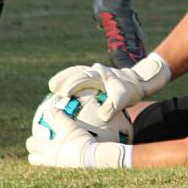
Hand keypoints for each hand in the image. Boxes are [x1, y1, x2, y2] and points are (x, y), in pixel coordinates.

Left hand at [27, 110, 130, 168]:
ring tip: (53, 153)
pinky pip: (55, 170)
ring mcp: (56, 171)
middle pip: (33, 160)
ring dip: (45, 159)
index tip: (35, 137)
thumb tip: (48, 110)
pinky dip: (56, 165)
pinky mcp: (64, 176)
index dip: (31, 140)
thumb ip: (59, 118)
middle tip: (41, 146)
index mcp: (48, 150)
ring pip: (44, 166)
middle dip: (34, 154)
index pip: (31, 145)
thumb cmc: (82, 143)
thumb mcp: (71, 128)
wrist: (95, 161)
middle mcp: (49, 162)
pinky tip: (66, 160)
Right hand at [49, 53, 170, 121]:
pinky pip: (78, 77)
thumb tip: (103, 116)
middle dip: (64, 79)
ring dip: (63, 78)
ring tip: (51, 87)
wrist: (135, 81)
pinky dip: (68, 82)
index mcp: (101, 74)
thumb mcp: (124, 98)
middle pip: (76, 72)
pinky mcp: (91, 76)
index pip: (85, 77)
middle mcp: (95, 70)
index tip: (64, 92)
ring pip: (75, 72)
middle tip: (52, 88)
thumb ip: (113, 105)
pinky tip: (60, 93)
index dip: (73, 84)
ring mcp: (92, 72)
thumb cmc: (129, 91)